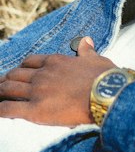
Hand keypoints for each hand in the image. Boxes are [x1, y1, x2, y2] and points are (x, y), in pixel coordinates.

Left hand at [0, 38, 115, 125]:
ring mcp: (37, 91)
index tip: (20, 73)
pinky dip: (0, 110)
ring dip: (0, 91)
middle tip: (2, 85)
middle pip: (16, 74)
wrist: (108, 95)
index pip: (30, 61)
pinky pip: (9, 109)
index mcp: (55, 61)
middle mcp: (42, 74)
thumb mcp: (96, 59)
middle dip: (7, 79)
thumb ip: (87, 51)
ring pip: (9, 89)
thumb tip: (86, 41)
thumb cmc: (105, 78)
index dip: (22, 68)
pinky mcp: (35, 110)